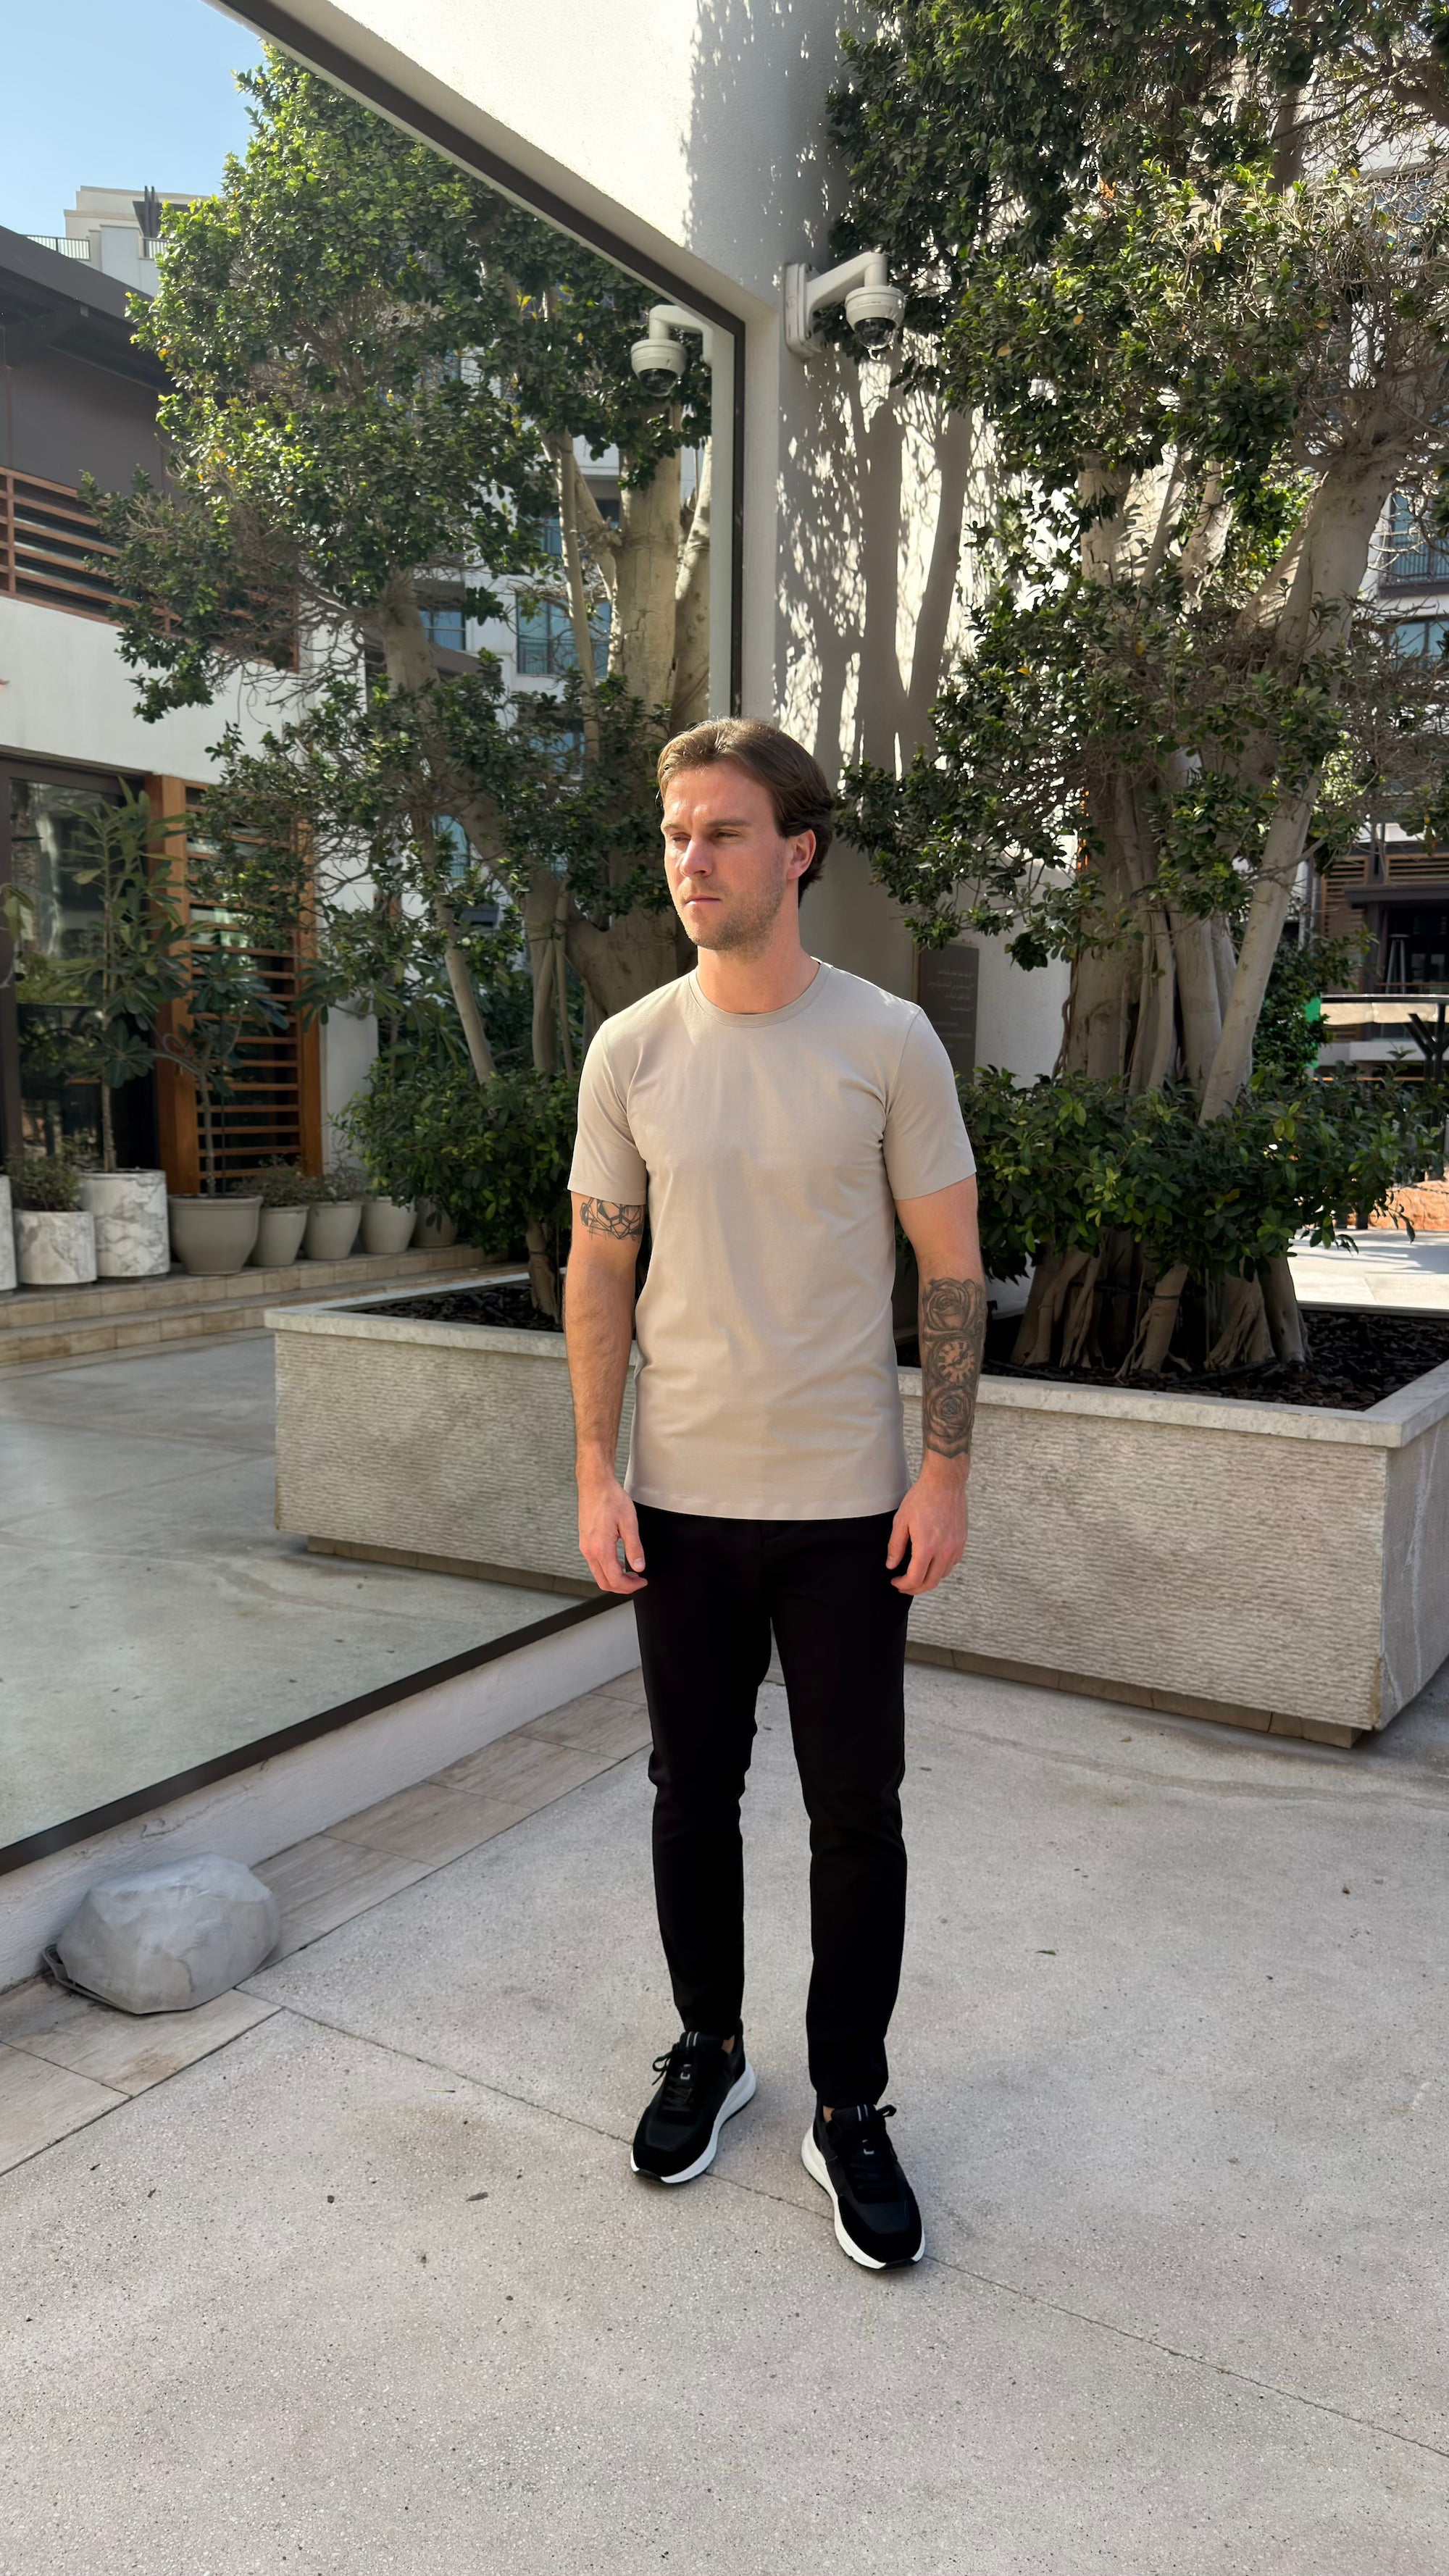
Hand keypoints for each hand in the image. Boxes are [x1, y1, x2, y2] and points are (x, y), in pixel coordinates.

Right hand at [577, 1470, 646, 1594]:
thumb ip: (634, 1548)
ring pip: (598, 1574)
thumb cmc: (611, 1499)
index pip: (615, 1579)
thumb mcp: (629, 1523)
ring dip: (615, 1578)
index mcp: (601, 1548)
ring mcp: (585, 1547)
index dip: (631, 1586)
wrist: (595, 1485)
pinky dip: (608, 1569)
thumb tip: (639, 1567)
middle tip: (638, 1581)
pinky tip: (619, 1561)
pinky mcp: (585, 1542)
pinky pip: (595, 1564)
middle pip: (604, 1582)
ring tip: (631, 1572)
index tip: (642, 1581)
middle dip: (622, 1587)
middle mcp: (589, 1550)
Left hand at [886, 1465, 967, 1595]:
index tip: (895, 1581)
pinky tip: (930, 1562)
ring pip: (942, 1575)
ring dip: (928, 1579)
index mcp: (927, 1547)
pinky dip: (940, 1569)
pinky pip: (951, 1563)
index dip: (903, 1585)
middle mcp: (944, 1550)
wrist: (945, 1482)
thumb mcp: (901, 1521)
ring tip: (915, 1574)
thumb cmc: (921, 1498)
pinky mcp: (962, 1541)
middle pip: (930, 1583)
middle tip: (903, 1586)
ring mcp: (955, 1546)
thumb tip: (891, 1566)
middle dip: (915, 1589)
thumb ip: (895, 1546)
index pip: (915, 1579)